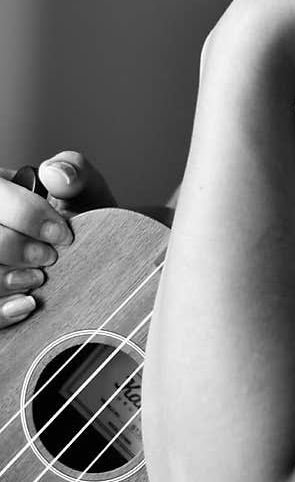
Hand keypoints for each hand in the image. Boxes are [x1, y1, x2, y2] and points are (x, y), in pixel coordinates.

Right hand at [0, 152, 115, 328]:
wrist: (97, 262)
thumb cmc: (85, 223)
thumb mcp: (85, 192)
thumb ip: (74, 172)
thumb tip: (54, 173)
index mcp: (1, 194)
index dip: (23, 214)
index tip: (60, 234)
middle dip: (12, 248)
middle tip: (49, 258)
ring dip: (3, 278)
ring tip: (38, 280)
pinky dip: (1, 310)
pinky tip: (26, 305)